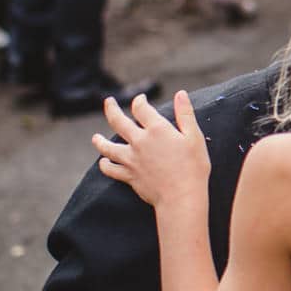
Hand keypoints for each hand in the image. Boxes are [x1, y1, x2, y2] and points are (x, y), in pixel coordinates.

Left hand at [93, 91, 210, 207]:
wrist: (181, 196)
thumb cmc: (193, 166)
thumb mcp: (194, 136)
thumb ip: (185, 114)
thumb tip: (180, 93)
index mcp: (157, 129)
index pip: (141, 108)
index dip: (140, 101)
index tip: (141, 99)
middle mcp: (140, 141)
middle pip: (118, 122)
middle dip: (112, 109)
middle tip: (108, 101)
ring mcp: (131, 159)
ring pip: (108, 147)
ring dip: (99, 141)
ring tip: (95, 137)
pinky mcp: (129, 176)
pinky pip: (111, 169)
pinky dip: (105, 165)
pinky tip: (103, 162)